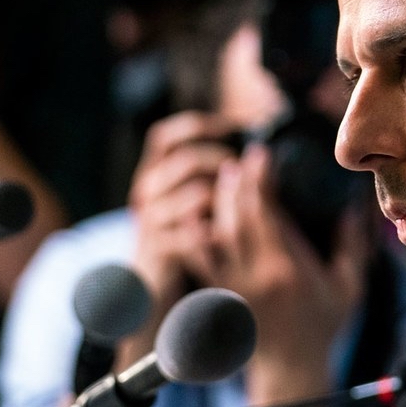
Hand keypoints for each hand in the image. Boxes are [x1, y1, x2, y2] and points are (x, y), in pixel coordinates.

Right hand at [128, 111, 235, 310]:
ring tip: (243, 203)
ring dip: (226, 197)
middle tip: (245, 171)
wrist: (147, 281)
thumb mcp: (190, 201)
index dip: (198, 126)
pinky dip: (216, 231)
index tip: (233, 126)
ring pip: (195, 194)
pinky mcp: (158, 246)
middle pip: (186, 161)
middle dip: (223, 162)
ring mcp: (150, 218)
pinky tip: (230, 232)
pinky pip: (192, 232)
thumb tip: (259, 153)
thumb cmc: (179, 235)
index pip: (166, 136)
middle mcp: (146, 190)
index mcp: (153, 173)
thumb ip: (212, 176)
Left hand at [204, 146, 369, 401]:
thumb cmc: (322, 329)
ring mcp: (234, 285)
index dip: (260, 181)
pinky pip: (200, 260)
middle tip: (239, 159)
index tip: (261, 155)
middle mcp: (256, 275)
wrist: (289, 368)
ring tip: (222, 178)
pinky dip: (195, 236)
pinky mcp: (221, 295)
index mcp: (288, 269)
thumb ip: (349, 247)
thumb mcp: (348, 288)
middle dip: (236, 183)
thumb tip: (351, 207)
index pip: (268, 214)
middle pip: (237, 218)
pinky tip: (196, 217)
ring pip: (216, 235)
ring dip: (217, 203)